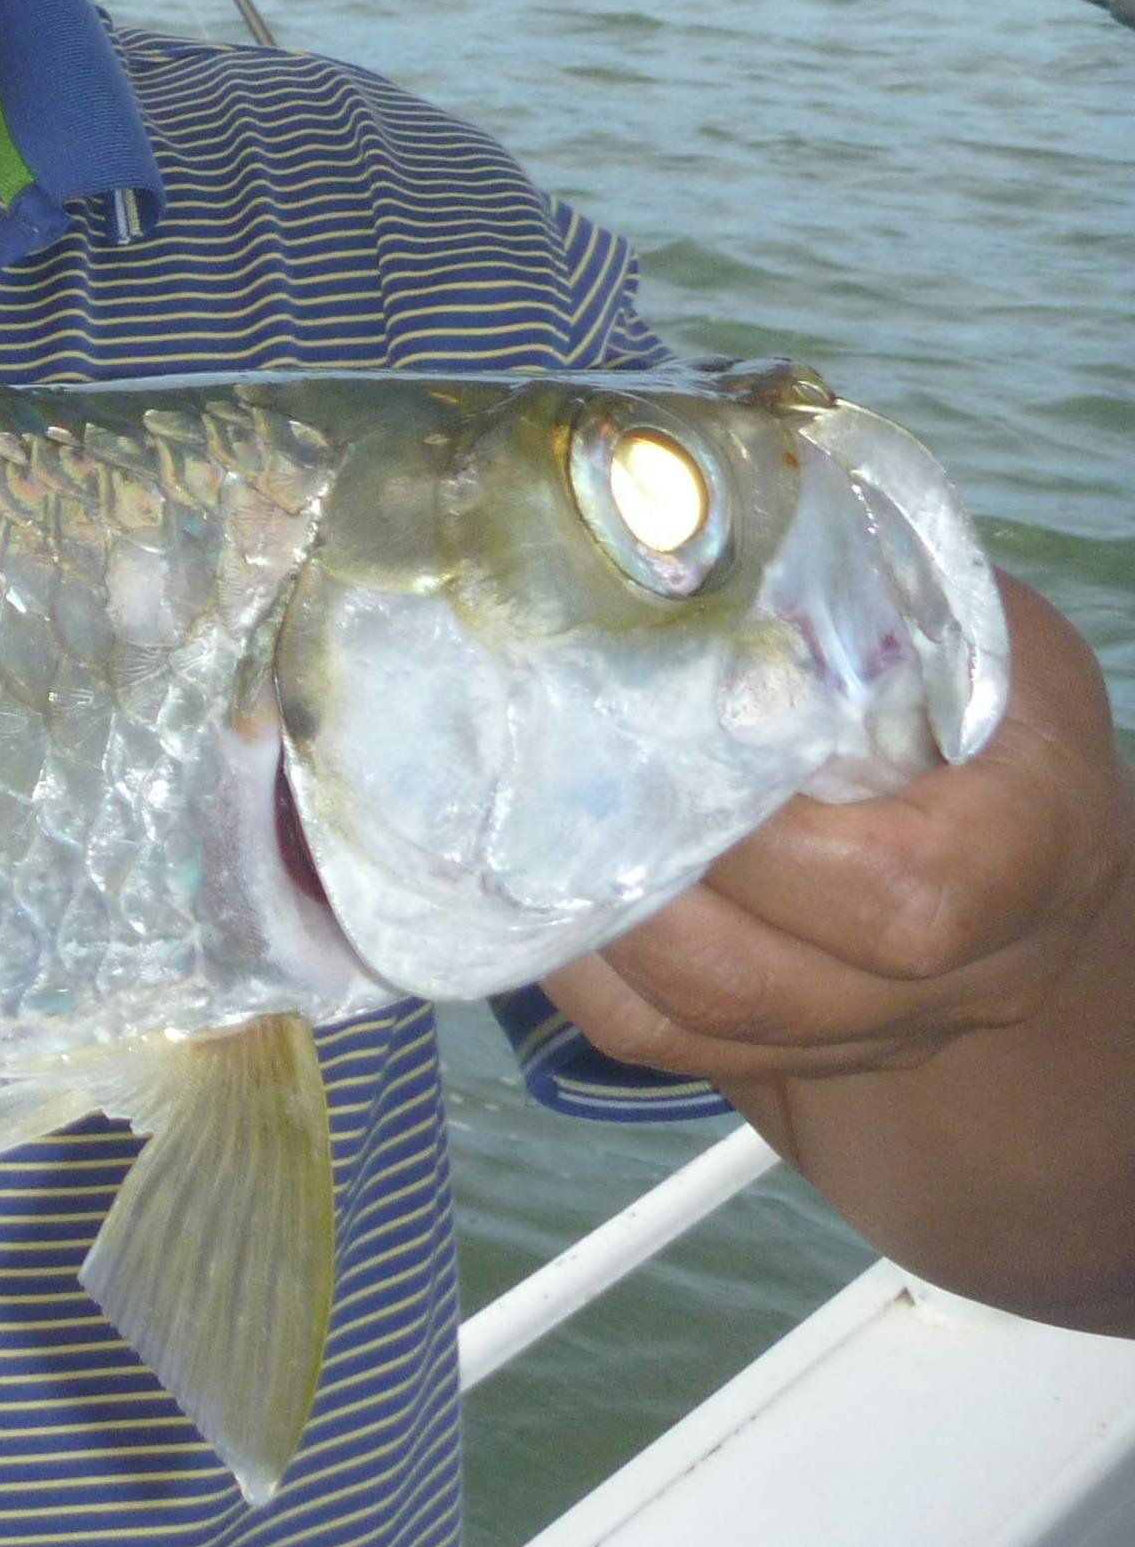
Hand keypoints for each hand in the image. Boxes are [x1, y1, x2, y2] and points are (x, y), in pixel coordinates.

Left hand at [545, 576, 1130, 1089]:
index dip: (765, 843)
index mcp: (1022, 845)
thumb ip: (860, 588)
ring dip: (592, 927)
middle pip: (772, 977)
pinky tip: (527, 885)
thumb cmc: (980, 709)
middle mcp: (960, 969)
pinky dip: (579, 973)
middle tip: (550, 781)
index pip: (897, 888)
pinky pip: (660, 1044)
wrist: (1026, 852)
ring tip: (521, 825)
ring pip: (703, 1022)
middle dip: (641, 881)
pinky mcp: (792, 1058)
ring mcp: (874, 1030)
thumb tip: (688, 489)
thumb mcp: (964, 627)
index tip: (674, 748)